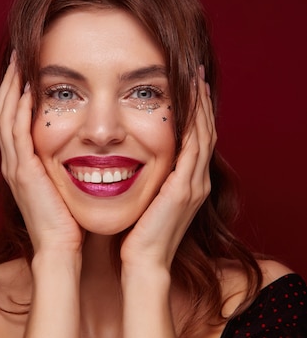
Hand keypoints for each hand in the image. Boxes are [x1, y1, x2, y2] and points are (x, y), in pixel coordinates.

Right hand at [0, 53, 83, 254]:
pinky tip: (26, 88)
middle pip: (4, 109)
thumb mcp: (64, 183)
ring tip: (19, 60)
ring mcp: (14, 165)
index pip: (14, 116)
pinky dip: (18, 108)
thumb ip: (66, 162)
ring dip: (11, 86)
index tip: (29, 66)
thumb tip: (87, 143)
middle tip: (18, 53)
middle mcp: (13, 160)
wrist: (61, 249)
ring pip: (5, 116)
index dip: (18, 90)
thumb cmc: (69, 218)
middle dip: (10, 81)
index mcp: (23, 161)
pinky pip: (15, 132)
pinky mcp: (22, 171)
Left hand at [120, 67, 216, 270]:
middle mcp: (197, 181)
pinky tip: (188, 105)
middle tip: (198, 74)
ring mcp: (194, 185)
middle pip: (206, 131)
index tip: (190, 87)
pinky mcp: (184, 189)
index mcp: (189, 182)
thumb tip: (132, 157)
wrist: (144, 263)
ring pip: (203, 135)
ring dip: (200, 106)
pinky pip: (193, 148)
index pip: (197, 139)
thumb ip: (150, 179)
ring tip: (196, 80)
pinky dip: (193, 124)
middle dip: (202, 102)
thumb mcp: (149, 199)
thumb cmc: (140, 234)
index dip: (196, 112)